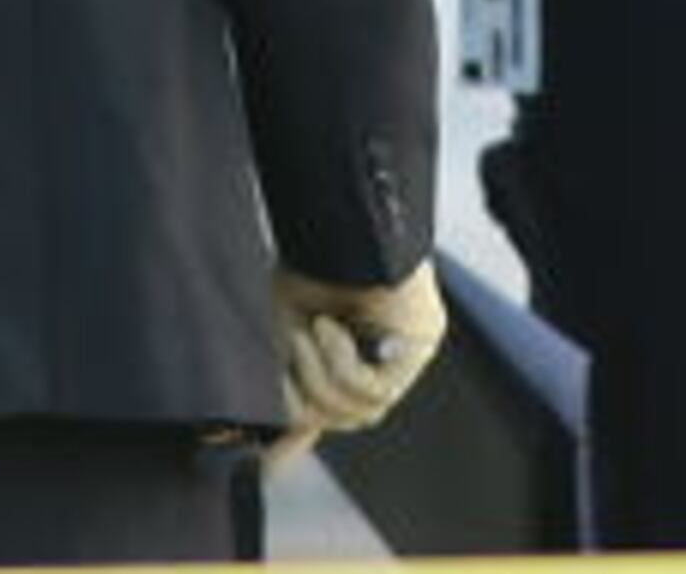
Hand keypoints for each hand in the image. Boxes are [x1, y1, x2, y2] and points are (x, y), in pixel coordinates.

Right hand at [264, 259, 446, 465]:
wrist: (329, 223)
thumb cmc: (303, 269)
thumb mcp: (280, 338)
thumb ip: (286, 390)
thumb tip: (273, 461)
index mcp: (347, 359)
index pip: (333, 417)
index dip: (296, 443)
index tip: (265, 462)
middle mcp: (382, 360)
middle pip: (343, 419)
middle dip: (307, 391)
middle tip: (293, 346)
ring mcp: (407, 355)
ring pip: (358, 411)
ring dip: (319, 375)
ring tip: (310, 331)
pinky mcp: (420, 342)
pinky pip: (374, 388)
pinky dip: (339, 362)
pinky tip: (330, 327)